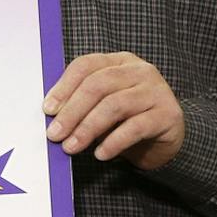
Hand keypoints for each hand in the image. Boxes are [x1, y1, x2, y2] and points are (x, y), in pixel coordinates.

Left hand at [43, 52, 183, 168]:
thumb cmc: (127, 119)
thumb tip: (52, 118)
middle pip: (98, 85)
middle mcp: (140, 71)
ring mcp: (156, 91)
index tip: (48, 110)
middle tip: (55, 134)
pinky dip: (114, 142)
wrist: (166, 138)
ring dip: (88, 128)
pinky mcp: (168, 114)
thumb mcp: (101, 107)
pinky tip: (100, 154)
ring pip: (115, 105)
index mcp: (119, 62)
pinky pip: (136, 127)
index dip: (64, 87)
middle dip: (72, 112)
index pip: (86, 65)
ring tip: (72, 147)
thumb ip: (80, 105)